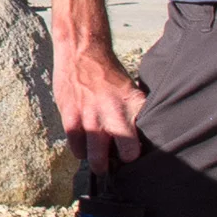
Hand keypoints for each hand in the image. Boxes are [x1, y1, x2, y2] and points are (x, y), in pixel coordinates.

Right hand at [56, 39, 145, 176]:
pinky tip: (83, 144)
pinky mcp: (71, 118)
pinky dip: (80, 150)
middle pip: (125, 155)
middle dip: (122, 164)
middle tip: (116, 164)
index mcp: (133, 106)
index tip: (134, 154)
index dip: (139, 152)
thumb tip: (139, 136)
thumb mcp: (129, 91)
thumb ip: (133, 113)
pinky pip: (76, 148)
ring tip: (98, 158)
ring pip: (95, 159)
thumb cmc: (107, 73)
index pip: (145, 139)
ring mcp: (91, 118)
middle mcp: (114, 114)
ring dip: (97, 162)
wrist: (81, 52)